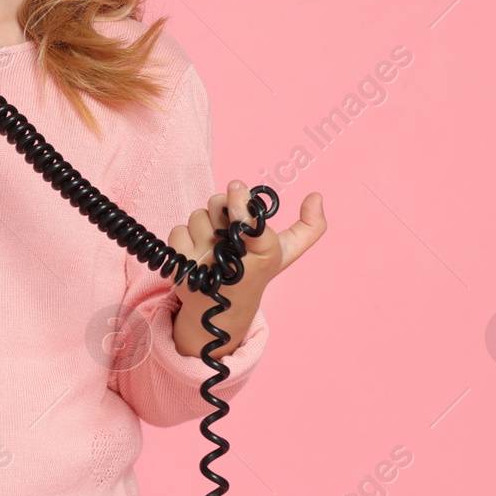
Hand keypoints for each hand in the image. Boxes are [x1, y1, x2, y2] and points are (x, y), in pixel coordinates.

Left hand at [166, 182, 325, 359]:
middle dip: (222, 208)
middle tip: (229, 228)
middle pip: (217, 204)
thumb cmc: (257, 269)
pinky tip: (198, 255)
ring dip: (204, 225)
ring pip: (197, 216)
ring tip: (216, 246)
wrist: (224, 308)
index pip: (251, 224)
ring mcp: (205, 264)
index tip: (237, 188)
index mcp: (265, 254)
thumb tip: (317, 196)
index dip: (242, 205)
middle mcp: (235, 260)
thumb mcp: (286, 252)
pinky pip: (178, 230)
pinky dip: (185, 238)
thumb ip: (309, 227)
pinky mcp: (181, 268)